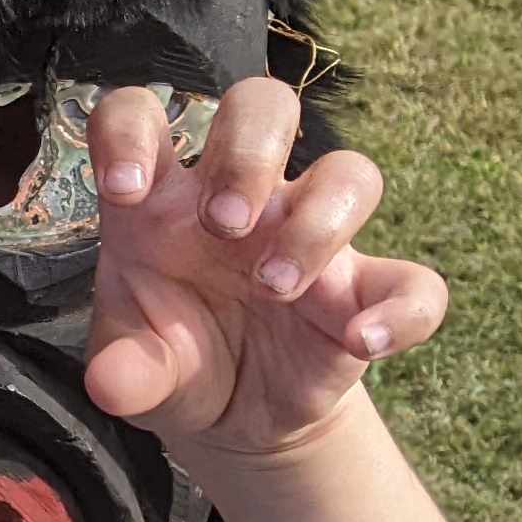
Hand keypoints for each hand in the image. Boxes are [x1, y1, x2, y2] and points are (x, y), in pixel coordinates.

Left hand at [86, 76, 446, 464]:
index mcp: (165, 198)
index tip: (122, 190)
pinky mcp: (363, 293)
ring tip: (273, 288)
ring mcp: (310, 236)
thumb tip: (109, 385)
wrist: (233, 415)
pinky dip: (400, 311)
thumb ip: (125, 370)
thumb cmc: (175, 360)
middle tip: (222, 224)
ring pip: (348, 174)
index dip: (130, 128)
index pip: (143, 114)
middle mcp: (244, 199)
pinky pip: (412, 284)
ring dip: (317, 223)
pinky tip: (363, 342)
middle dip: (247, 152)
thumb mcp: (137, 371)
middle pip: (265, 106)